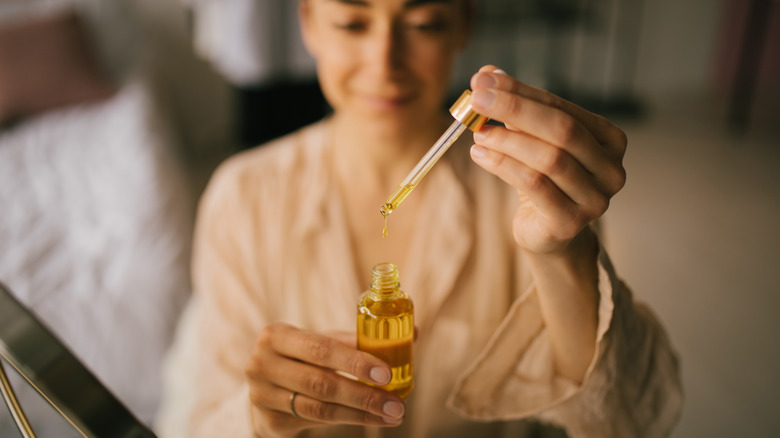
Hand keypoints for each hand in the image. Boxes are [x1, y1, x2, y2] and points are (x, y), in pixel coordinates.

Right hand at [245, 323, 404, 437]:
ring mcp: (262, 395)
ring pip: (320, 408)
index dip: (355, 362)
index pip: (321, 349)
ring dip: (360, 414)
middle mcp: (262, 364)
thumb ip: (359, 339)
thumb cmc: (303, 357)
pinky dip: (346, 420)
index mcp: (276, 335)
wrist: (266, 386)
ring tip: (391, 415)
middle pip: (321, 383)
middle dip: (364, 395)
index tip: (386, 373)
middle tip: (396, 404)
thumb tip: (413, 333)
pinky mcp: (270, 421)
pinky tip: (368, 419)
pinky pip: (315, 422)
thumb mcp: (322, 342)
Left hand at [468, 65, 626, 254]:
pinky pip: (535, 186)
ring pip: (549, 159)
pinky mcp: (570, 222)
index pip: (562, 107)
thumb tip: (487, 74)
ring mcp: (595, 198)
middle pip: (562, 130)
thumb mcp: (532, 140)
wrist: (548, 232)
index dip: (522, 92)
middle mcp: (611, 169)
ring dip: (507, 141)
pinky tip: (480, 155)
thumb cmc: (543, 179)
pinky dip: (503, 166)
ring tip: (478, 132)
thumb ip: (515, 108)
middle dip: (515, 110)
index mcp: (610, 139)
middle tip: (477, 100)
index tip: (485, 80)